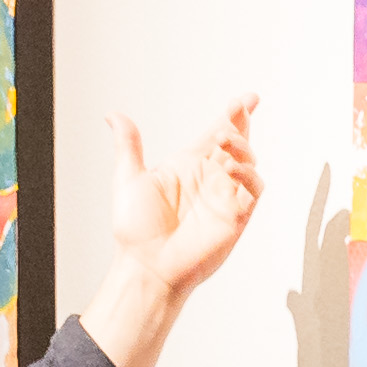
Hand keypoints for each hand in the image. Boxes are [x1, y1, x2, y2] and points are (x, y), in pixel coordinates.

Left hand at [84, 96, 268, 366]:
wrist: (145, 267)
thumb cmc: (135, 231)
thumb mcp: (128, 179)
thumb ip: (129, 145)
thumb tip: (113, 115)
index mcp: (188, 166)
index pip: (216, 134)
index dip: (233, 115)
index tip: (246, 99)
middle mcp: (209, 179)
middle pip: (237, 143)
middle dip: (243, 123)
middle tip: (240, 109)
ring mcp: (224, 198)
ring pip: (247, 163)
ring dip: (242, 147)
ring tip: (224, 140)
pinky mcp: (235, 218)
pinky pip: (253, 191)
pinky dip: (248, 176)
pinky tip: (231, 167)